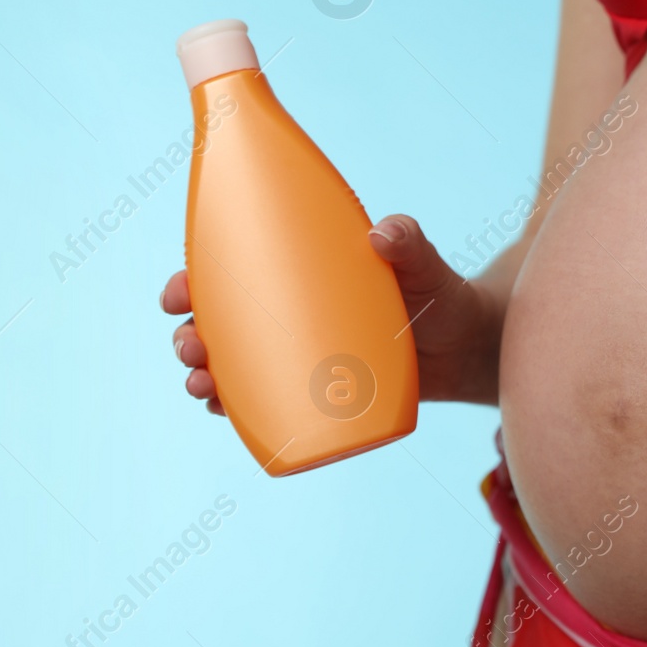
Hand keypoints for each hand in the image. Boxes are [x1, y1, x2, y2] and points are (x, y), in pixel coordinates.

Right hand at [160, 213, 500, 413]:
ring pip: (236, 368)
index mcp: (301, 276)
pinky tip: (222, 413)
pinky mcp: (319, 396)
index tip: (178, 292)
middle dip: (190, 337)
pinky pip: (267, 403)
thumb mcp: (422, 265)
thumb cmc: (440, 294)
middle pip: (222, 326)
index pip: (234, 274)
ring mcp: (303, 357)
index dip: (194, 281)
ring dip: (204, 377)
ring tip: (201, 386)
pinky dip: (237, 409)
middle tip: (189, 347)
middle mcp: (292, 316)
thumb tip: (383, 233)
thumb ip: (409, 242)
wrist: (468, 347)